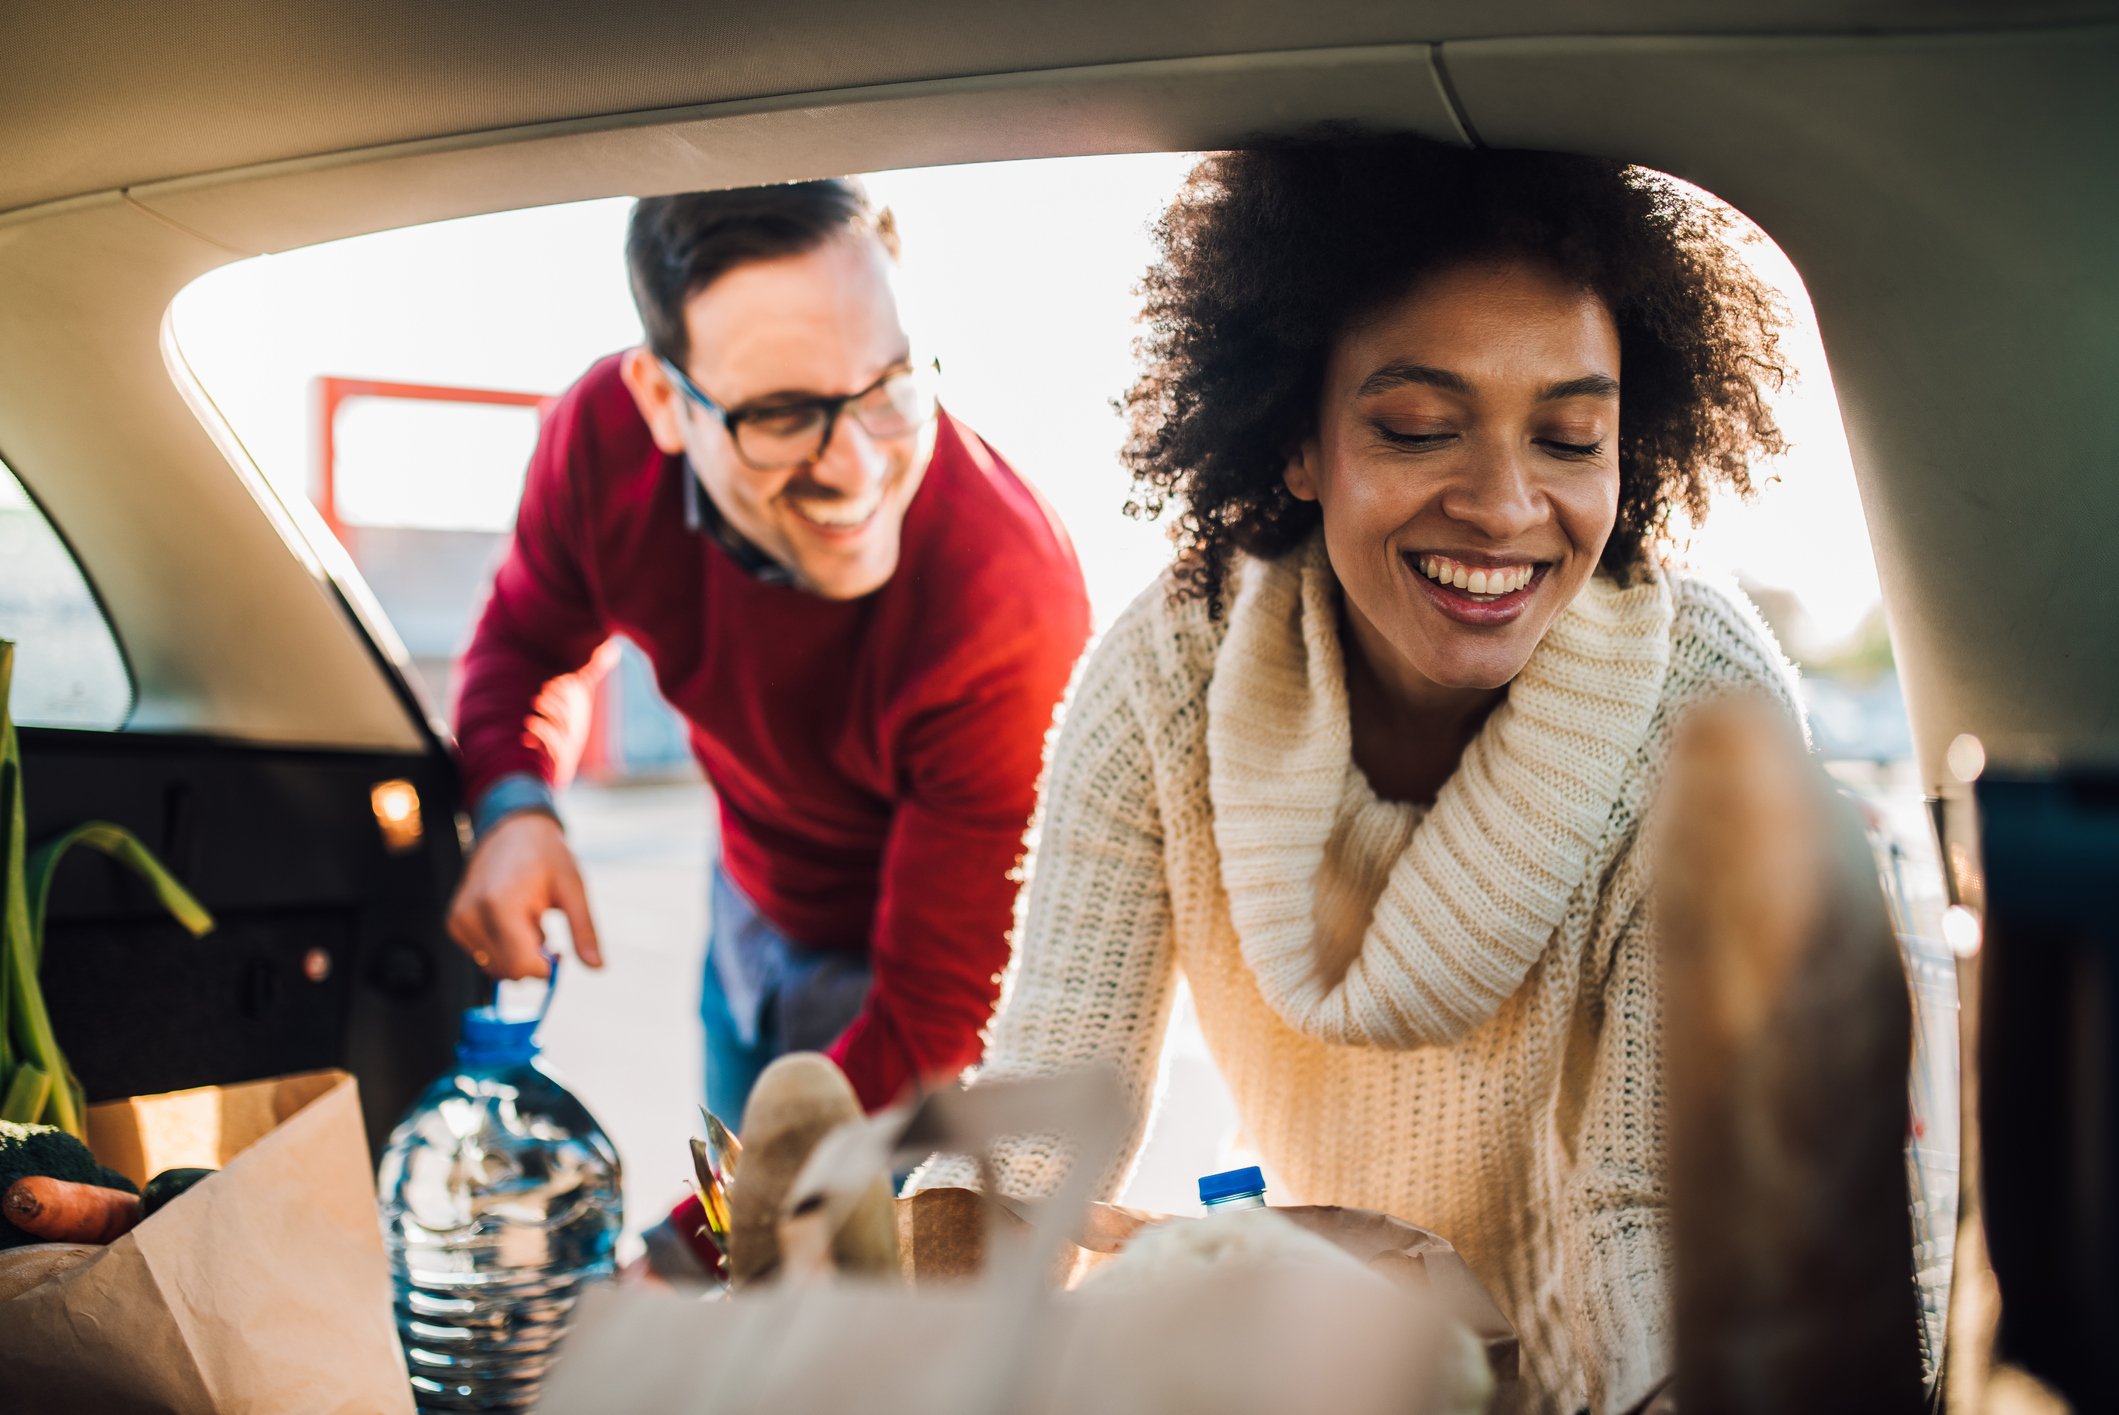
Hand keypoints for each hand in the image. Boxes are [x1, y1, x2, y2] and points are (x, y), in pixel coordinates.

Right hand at [446, 811, 603, 978]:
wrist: (513, 830)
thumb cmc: (546, 855)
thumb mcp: (573, 889)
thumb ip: (584, 930)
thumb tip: (597, 967)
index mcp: (500, 905)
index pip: (521, 965)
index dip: (545, 968)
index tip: (559, 952)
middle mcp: (472, 915)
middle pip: (508, 971)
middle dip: (533, 962)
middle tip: (546, 933)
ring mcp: (459, 920)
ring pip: (495, 967)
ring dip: (517, 954)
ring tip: (528, 920)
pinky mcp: (454, 923)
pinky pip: (483, 956)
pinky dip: (502, 948)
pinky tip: (513, 921)